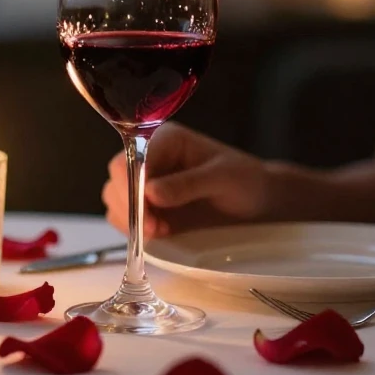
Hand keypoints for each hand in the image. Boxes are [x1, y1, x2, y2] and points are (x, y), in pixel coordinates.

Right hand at [103, 123, 268, 238]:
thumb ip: (187, 184)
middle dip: (130, 206)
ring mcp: (146, 184)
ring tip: (160, 231)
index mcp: (165, 139)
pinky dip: (133, 230)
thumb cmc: (246, 181)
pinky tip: (158, 234)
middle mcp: (150, 158)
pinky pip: (124, 218)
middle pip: (116, 178)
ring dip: (131, 220)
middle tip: (154, 228)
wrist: (258, 203)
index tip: (148, 212)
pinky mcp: (148, 208)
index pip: (131, 157)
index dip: (133, 185)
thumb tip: (151, 193)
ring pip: (115, 199)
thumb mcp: (223, 178)